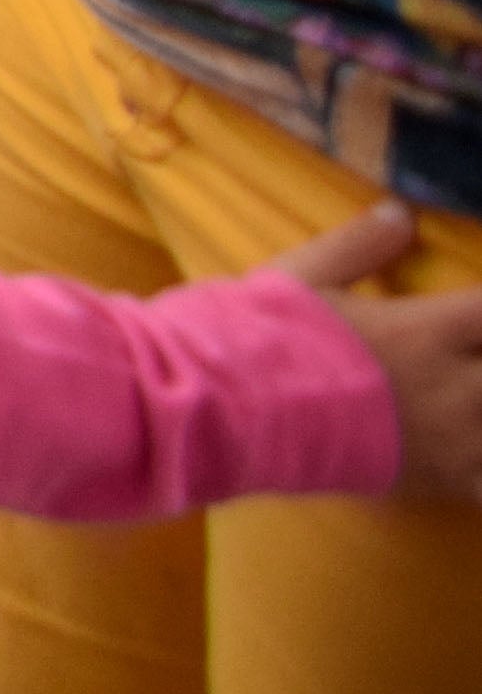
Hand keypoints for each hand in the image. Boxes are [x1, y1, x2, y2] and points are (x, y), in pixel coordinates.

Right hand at [267, 202, 481, 496]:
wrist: (235, 410)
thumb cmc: (267, 337)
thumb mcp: (306, 275)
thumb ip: (359, 245)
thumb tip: (400, 212)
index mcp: (428, 330)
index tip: (475, 309)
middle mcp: (456, 385)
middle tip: (468, 352)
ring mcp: (455, 439)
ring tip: (470, 395)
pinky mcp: (442, 480)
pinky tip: (474, 452)